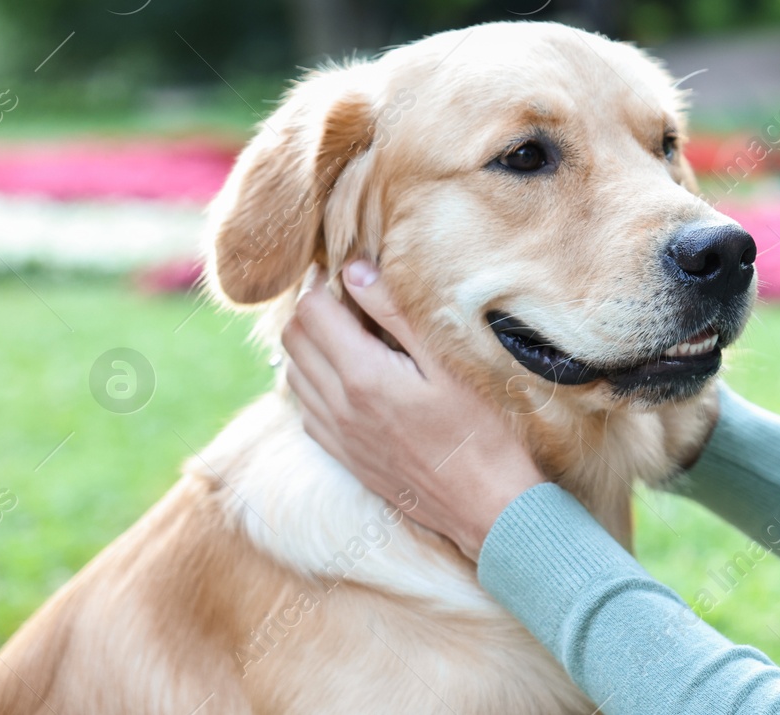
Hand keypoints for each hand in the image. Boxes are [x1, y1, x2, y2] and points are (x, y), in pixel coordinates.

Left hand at [281, 260, 545, 560]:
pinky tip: (350, 376)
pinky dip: (315, 381)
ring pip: (293, 374)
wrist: (486, 507)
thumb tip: (355, 272)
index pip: (310, 313)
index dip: (323, 283)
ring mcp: (336, 435)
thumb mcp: (448, 362)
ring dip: (310, 345)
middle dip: (312, 309)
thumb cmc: (481, 431)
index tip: (347, 273)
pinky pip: (306, 409)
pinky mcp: (343, 456)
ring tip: (350, 332)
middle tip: (349, 298)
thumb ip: (396, 314)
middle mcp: (337, 407)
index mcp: (362, 376)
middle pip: (293, 339)